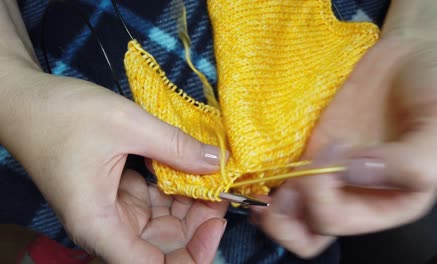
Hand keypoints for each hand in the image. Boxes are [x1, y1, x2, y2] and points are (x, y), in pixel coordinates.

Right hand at [2, 72, 227, 262]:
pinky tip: (192, 169)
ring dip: (190, 204)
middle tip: (223, 191)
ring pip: (163, 223)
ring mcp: (114, 210)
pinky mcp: (118, 194)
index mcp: (100, 224)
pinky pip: (155, 202)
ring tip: (212, 176)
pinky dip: (175, 190)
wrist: (26, 101)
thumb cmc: (64, 115)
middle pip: (164, 245)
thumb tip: (218, 163)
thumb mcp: (127, 124)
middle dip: (198, 223)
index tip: (217, 223)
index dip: (193, 255)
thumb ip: (176, 146)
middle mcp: (106, 226)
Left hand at [251, 3, 436, 257]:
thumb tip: (352, 171)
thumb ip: (411, 163)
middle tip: (278, 188)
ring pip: (290, 210)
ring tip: (259, 182)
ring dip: (269, 204)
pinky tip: (257, 164)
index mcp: (387, 202)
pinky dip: (266, 175)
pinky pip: (284, 173)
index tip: (335, 147)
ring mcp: (328, 170)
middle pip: (308, 230)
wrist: (420, 54)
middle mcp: (354, 194)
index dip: (322, 195)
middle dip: (284, 218)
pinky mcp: (312, 146)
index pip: (337, 222)